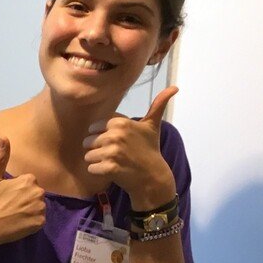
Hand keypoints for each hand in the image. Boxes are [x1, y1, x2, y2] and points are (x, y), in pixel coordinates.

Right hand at [0, 137, 45, 253]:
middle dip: (25, 200)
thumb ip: (1, 158)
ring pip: (38, 208)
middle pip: (35, 195)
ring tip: (13, 217)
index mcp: (28, 179)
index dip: (16, 191)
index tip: (5, 198)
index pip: (28, 183)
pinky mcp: (40, 223)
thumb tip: (4, 136)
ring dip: (29, 212)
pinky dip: (31, 223)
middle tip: (8, 208)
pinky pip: (39, 221)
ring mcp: (40, 208)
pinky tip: (18, 224)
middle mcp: (38, 192)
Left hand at [83, 86, 178, 207]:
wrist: (152, 175)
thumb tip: (174, 87)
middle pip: (88, 141)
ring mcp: (112, 152)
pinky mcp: (109, 168)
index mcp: (121, 123)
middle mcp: (115, 135)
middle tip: (115, 153)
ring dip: (97, 161)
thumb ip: (158, 105)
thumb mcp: (152, 125)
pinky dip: (98, 171)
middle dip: (97, 148)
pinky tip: (112, 171)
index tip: (115, 141)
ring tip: (113, 161)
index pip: (94, 127)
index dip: (101, 135)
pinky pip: (91, 168)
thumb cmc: (149, 148)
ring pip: (88, 155)